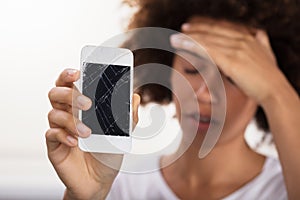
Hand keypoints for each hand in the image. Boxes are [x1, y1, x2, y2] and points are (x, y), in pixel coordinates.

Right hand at [46, 69, 139, 199]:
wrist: (99, 179)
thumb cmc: (108, 152)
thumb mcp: (122, 133)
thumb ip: (128, 115)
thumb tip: (134, 96)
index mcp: (82, 107)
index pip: (70, 85)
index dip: (69, 75)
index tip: (77, 72)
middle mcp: (68, 114)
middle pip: (56, 93)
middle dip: (69, 94)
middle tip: (86, 103)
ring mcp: (59, 129)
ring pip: (53, 113)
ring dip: (70, 120)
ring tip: (87, 132)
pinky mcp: (54, 146)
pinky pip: (51, 134)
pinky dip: (63, 135)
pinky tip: (75, 142)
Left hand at [170, 18, 287, 104]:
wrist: (275, 90)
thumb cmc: (269, 77)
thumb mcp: (267, 54)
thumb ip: (262, 43)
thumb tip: (260, 34)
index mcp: (249, 38)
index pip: (222, 28)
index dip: (206, 27)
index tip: (193, 28)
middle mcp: (242, 40)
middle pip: (213, 31)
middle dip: (195, 30)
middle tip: (181, 30)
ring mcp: (237, 49)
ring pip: (208, 40)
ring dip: (189, 38)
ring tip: (175, 39)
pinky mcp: (232, 60)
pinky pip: (208, 50)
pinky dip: (194, 46)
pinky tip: (183, 45)